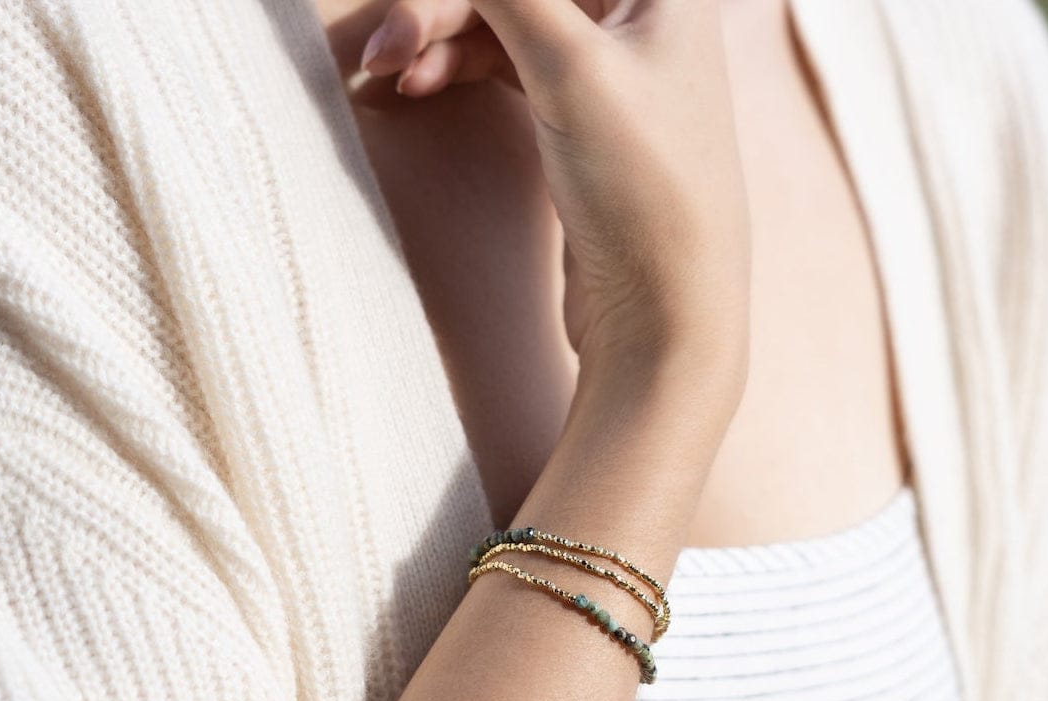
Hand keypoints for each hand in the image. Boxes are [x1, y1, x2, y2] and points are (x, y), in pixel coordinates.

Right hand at [356, 0, 750, 397]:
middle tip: (384, 46)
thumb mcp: (571, 66)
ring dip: (441, 35)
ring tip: (388, 74)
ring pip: (505, 19)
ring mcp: (609, 69)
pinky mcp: (578, 121)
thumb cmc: (644, 194)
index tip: (419, 13)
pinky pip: (506, 65)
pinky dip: (460, 68)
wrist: (664, 322)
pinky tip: (418, 85)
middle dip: (445, 3)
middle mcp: (642, 16)